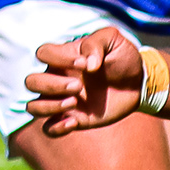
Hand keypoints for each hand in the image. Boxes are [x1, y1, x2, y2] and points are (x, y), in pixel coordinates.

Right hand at [28, 25, 147, 135]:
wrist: (137, 83)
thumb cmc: (121, 58)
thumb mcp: (113, 41)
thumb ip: (97, 43)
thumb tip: (89, 64)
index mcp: (62, 58)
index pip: (42, 53)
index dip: (58, 59)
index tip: (85, 64)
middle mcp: (56, 79)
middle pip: (31, 82)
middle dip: (51, 85)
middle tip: (79, 86)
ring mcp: (62, 100)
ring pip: (33, 106)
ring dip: (50, 105)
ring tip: (75, 102)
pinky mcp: (73, 118)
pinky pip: (49, 128)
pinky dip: (56, 128)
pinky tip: (75, 122)